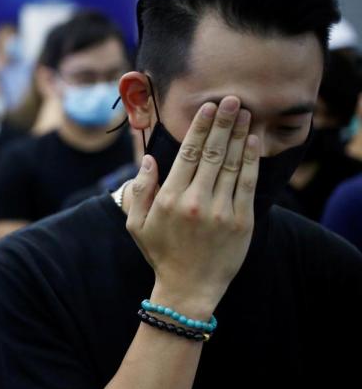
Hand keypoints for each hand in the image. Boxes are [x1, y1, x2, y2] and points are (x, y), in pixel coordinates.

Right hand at [125, 96, 256, 315]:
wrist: (189, 288)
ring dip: (238, 135)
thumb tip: (148, 159)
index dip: (198, 128)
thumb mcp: (137, 224)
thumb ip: (140, 190)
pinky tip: (252, 142)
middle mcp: (196, 202)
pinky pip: (246, 184)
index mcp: (170, 199)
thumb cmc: (161, 254)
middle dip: (222, 123)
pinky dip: (250, 161)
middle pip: (211, 153)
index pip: (187, 154)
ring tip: (244, 113)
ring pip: (231, 164)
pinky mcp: (241, 221)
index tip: (206, 108)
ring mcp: (221, 211)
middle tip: (230, 99)